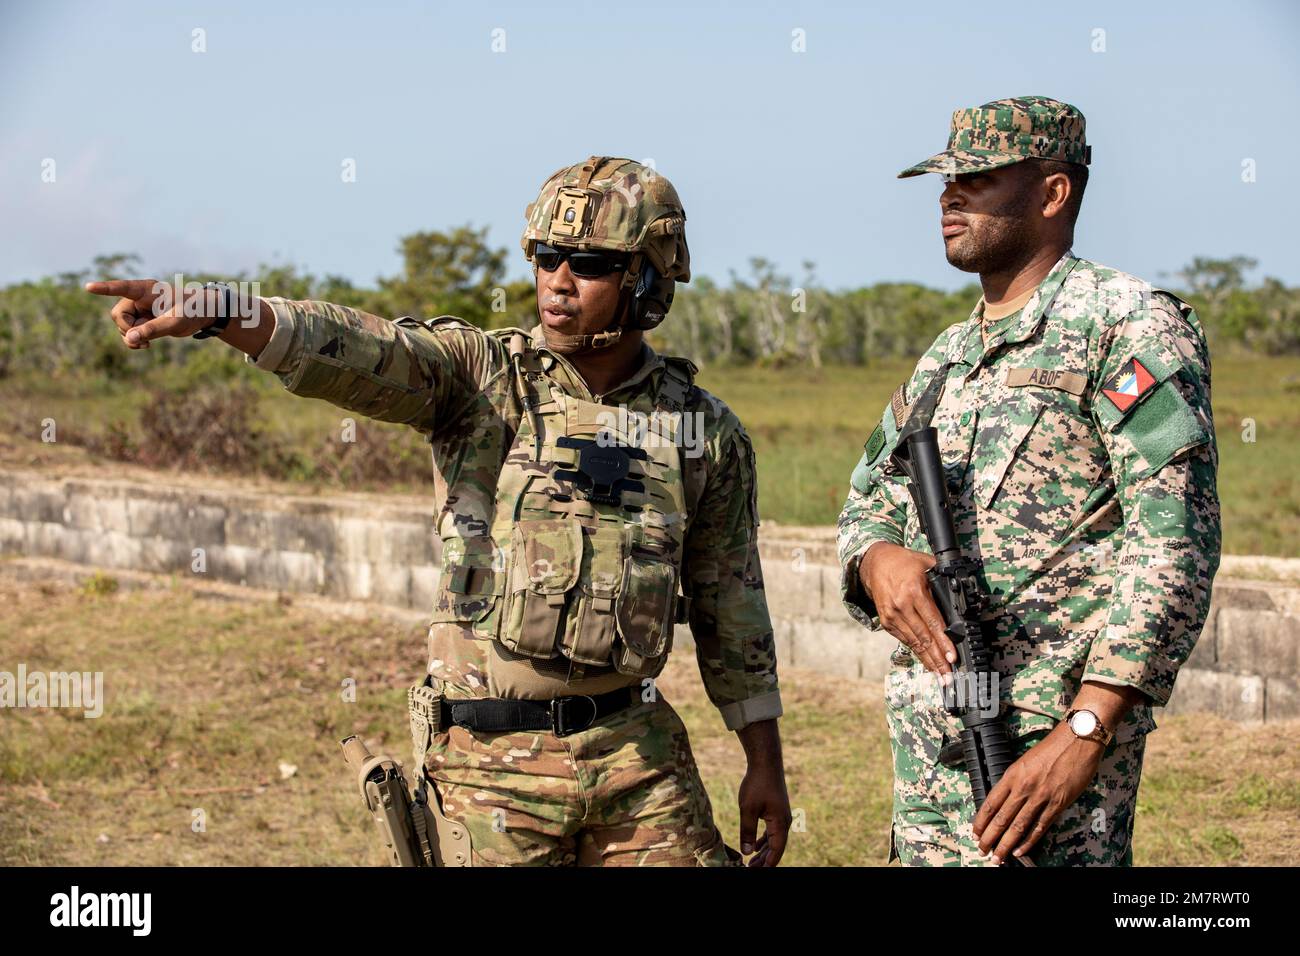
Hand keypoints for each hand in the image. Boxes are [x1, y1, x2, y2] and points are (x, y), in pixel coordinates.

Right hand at [86, 278, 223, 347]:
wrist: (201, 314)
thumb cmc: (192, 311)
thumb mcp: (174, 322)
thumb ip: (152, 329)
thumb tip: (129, 339)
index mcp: (147, 290)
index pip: (123, 288)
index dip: (105, 289)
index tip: (88, 287)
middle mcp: (138, 297)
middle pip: (118, 314)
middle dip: (127, 329)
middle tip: (144, 340)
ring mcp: (138, 309)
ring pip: (121, 325)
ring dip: (131, 337)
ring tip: (148, 344)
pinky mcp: (141, 319)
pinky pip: (127, 332)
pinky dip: (133, 341)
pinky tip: (146, 345)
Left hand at [737, 761, 791, 866]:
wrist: (766, 762)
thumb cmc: (757, 784)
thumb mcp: (748, 809)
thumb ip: (747, 832)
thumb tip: (747, 852)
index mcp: (780, 824)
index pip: (776, 851)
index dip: (767, 864)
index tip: (756, 872)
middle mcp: (784, 822)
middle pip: (775, 848)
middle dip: (764, 861)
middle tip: (750, 870)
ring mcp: (781, 816)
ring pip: (773, 840)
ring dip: (763, 852)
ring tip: (752, 863)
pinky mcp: (776, 811)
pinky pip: (771, 831)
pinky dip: (764, 841)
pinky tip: (755, 846)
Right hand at [859, 542, 955, 678]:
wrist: (875, 563)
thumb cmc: (905, 563)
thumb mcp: (927, 564)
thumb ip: (943, 579)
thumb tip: (961, 596)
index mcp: (914, 591)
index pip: (933, 622)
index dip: (943, 642)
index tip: (952, 657)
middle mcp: (901, 606)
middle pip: (923, 638)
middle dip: (937, 659)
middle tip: (948, 675)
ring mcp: (892, 616)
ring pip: (914, 642)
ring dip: (928, 660)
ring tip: (940, 675)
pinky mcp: (886, 621)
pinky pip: (905, 639)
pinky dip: (916, 652)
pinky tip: (926, 661)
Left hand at [972, 721, 1104, 863]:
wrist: (1076, 741)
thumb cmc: (1051, 748)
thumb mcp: (1024, 762)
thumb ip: (1014, 781)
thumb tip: (1004, 800)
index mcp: (1012, 775)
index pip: (990, 803)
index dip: (981, 821)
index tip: (975, 833)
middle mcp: (1023, 787)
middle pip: (1001, 818)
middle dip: (989, 838)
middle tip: (983, 850)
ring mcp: (1040, 796)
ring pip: (1018, 826)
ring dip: (1006, 844)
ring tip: (998, 857)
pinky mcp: (1058, 803)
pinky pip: (1040, 826)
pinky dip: (1029, 841)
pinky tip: (1020, 850)